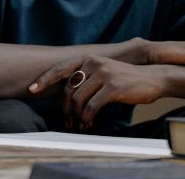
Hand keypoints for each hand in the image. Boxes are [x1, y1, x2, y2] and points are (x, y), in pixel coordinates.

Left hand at [31, 56, 167, 130]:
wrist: (153, 78)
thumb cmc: (126, 80)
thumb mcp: (103, 72)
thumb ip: (86, 78)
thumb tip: (67, 96)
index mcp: (88, 58)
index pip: (60, 69)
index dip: (44, 80)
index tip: (31, 90)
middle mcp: (93, 63)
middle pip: (68, 89)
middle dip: (65, 109)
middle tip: (67, 122)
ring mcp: (103, 73)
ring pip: (78, 99)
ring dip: (76, 116)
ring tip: (80, 125)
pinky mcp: (113, 86)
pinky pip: (92, 106)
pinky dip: (87, 117)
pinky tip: (89, 123)